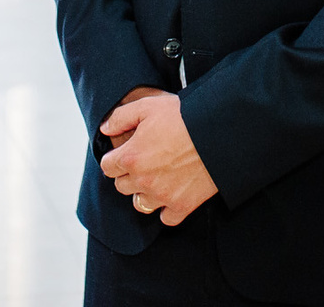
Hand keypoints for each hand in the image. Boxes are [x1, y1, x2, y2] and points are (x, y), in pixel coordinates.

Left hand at [98, 92, 217, 225]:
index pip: (107, 167)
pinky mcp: (182, 206)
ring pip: (140, 204)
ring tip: (158, 178)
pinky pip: (166, 217)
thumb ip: (120, 117)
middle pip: (122, 186)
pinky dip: (168, 208)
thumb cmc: (184, 117)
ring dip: (145, 193)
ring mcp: (162, 196)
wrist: (218, 133)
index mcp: (131, 157)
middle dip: (129, 174)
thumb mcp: (148, 106)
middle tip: (145, 161)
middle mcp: (143, 180)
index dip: (115, 158)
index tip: (126, 153)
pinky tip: (173, 193)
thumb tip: (105, 129)